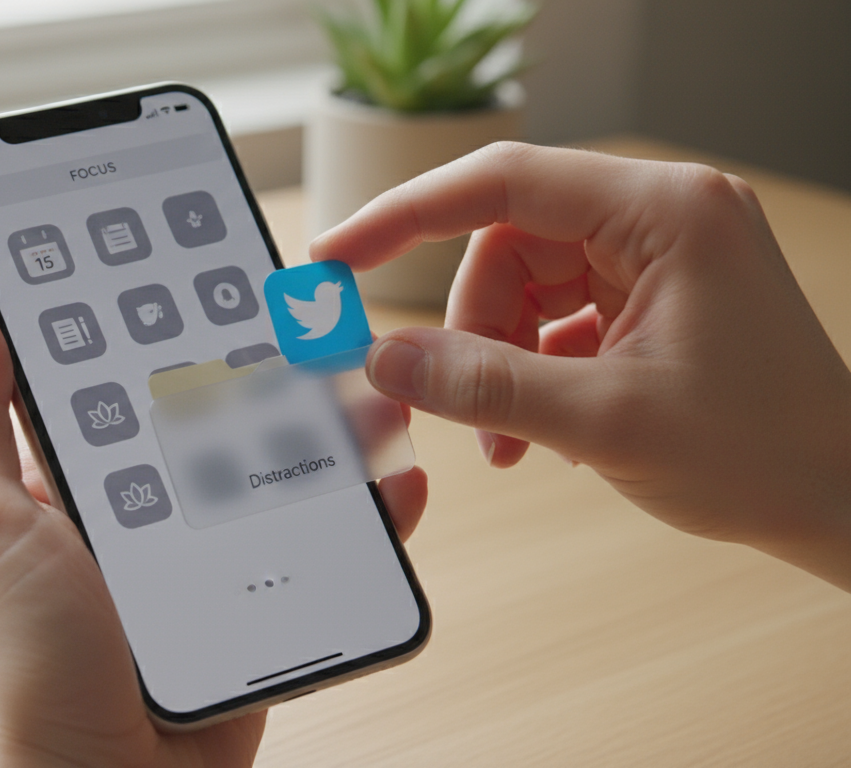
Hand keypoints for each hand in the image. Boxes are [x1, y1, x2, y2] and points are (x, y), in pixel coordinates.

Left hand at [0, 292, 428, 766]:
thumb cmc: (19, 665)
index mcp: (65, 477)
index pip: (107, 367)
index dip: (143, 308)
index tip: (187, 249)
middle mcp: (134, 508)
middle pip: (205, 409)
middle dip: (254, 355)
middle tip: (304, 305)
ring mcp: (198, 556)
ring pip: (271, 468)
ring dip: (322, 422)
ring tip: (363, 377)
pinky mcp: (255, 605)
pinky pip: (317, 547)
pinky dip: (360, 514)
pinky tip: (390, 480)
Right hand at [312, 142, 850, 590]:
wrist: (840, 499)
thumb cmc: (764, 452)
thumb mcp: (604, 422)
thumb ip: (483, 385)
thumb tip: (387, 360)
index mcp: (664, 213)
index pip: (502, 183)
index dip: (405, 217)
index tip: (338, 255)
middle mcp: (661, 216)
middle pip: (506, 243)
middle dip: (470, 328)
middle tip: (454, 401)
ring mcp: (659, 255)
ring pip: (523, 284)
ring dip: (496, 360)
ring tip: (509, 438)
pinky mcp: (653, 294)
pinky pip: (554, 314)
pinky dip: (530, 369)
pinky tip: (544, 428)